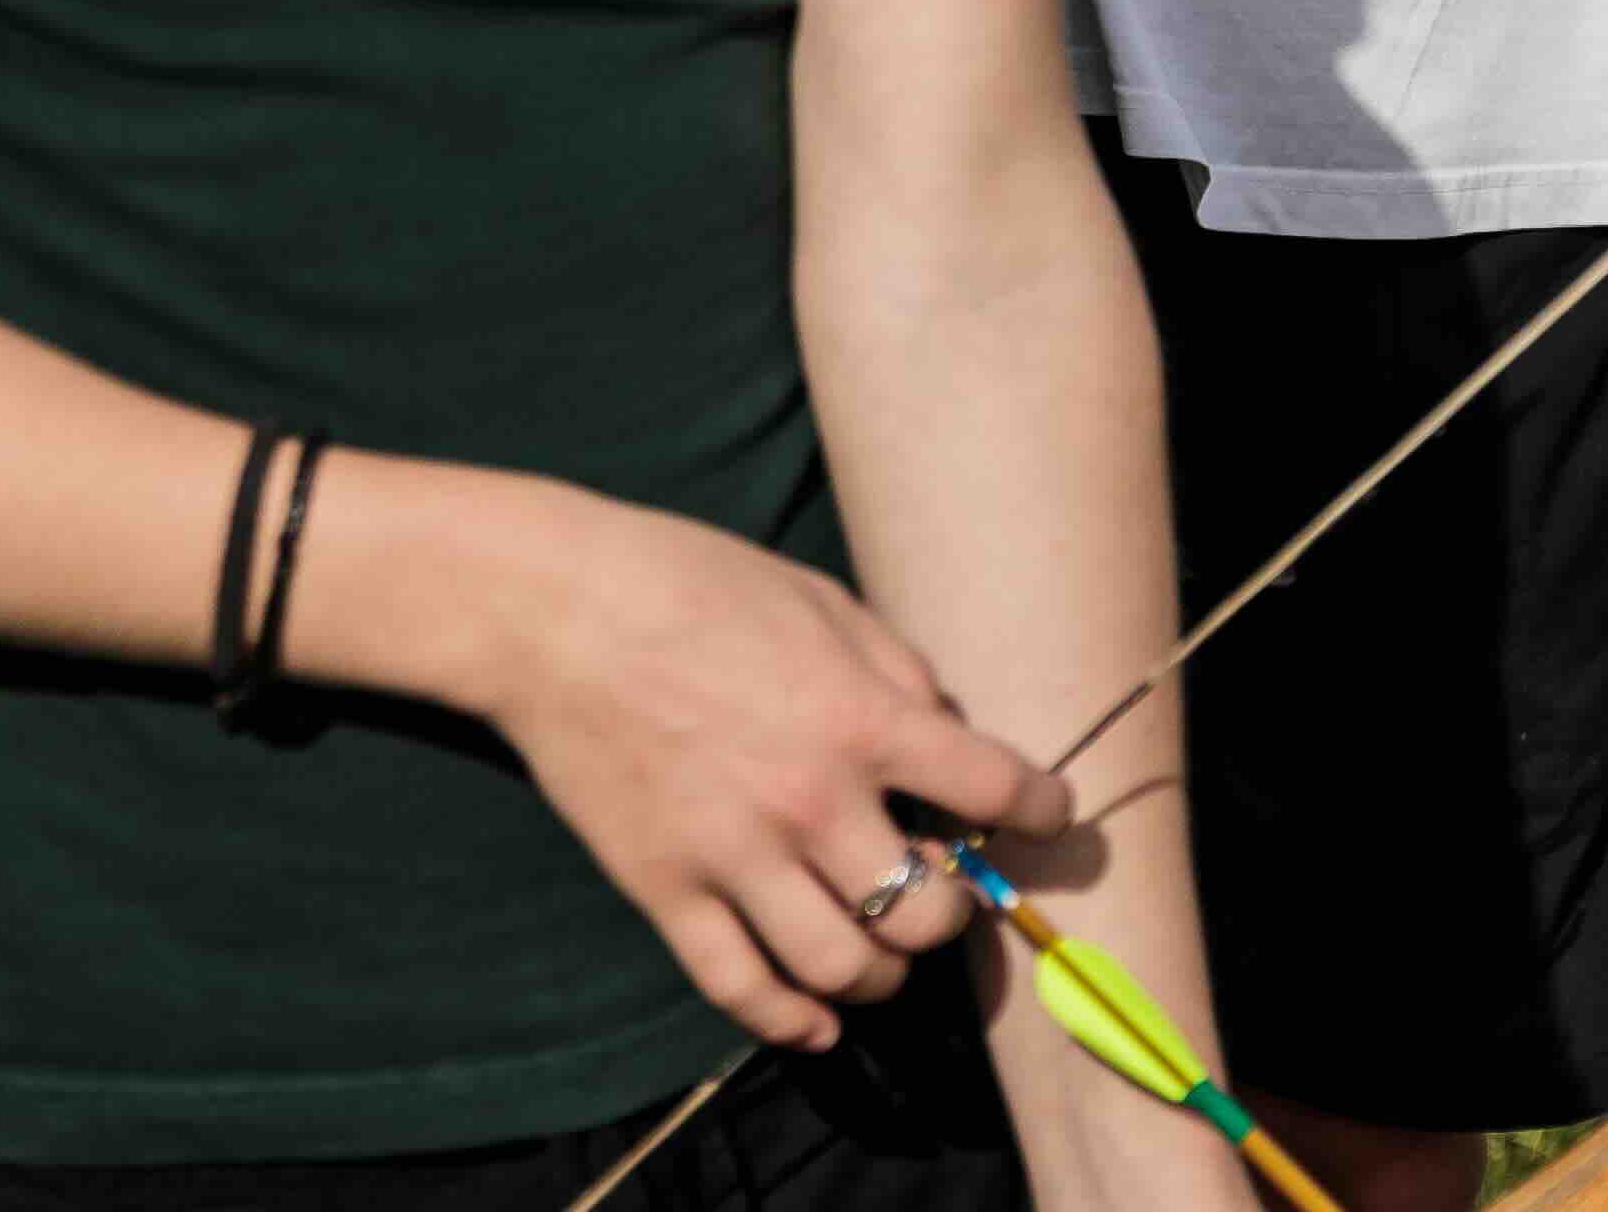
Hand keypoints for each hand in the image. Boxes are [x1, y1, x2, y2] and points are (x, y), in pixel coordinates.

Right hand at [369, 476, 1071, 1046]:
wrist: (558, 613)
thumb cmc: (698, 586)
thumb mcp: (827, 603)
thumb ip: (901, 676)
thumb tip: (950, 740)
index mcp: (861, 718)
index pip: (991, 788)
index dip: (1041, 809)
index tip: (1049, 813)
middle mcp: (809, 800)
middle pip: (924, 913)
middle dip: (954, 913)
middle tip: (944, 890)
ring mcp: (733, 855)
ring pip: (843, 969)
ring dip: (883, 974)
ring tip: (886, 951)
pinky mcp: (666, 891)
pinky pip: (739, 988)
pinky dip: (789, 1021)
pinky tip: (818, 1020)